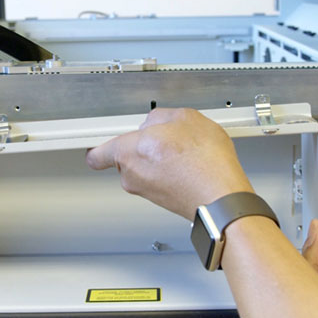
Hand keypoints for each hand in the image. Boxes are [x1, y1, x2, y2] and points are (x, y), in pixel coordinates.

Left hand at [86, 108, 253, 219]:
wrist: (222, 197)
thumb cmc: (205, 164)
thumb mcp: (186, 117)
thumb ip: (161, 116)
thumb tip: (158, 121)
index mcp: (128, 152)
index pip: (96, 152)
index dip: (96, 143)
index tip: (94, 141)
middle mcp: (131, 175)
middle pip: (127, 155)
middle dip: (143, 144)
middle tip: (164, 137)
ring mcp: (147, 191)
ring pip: (145, 167)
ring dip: (160, 158)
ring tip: (185, 151)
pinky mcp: (163, 200)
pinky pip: (160, 179)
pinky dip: (171, 171)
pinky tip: (191, 163)